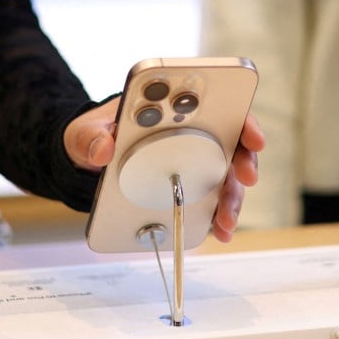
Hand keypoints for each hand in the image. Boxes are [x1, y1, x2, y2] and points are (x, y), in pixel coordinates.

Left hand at [63, 101, 264, 242]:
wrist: (91, 158)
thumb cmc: (97, 135)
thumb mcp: (86, 131)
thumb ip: (90, 137)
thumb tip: (103, 149)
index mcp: (175, 110)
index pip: (221, 107)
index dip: (242, 119)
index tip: (252, 136)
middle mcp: (194, 134)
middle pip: (233, 144)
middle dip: (245, 162)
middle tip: (247, 178)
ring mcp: (196, 163)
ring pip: (227, 177)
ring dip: (232, 198)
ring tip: (226, 220)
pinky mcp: (191, 188)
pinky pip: (211, 200)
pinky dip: (218, 216)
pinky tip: (219, 231)